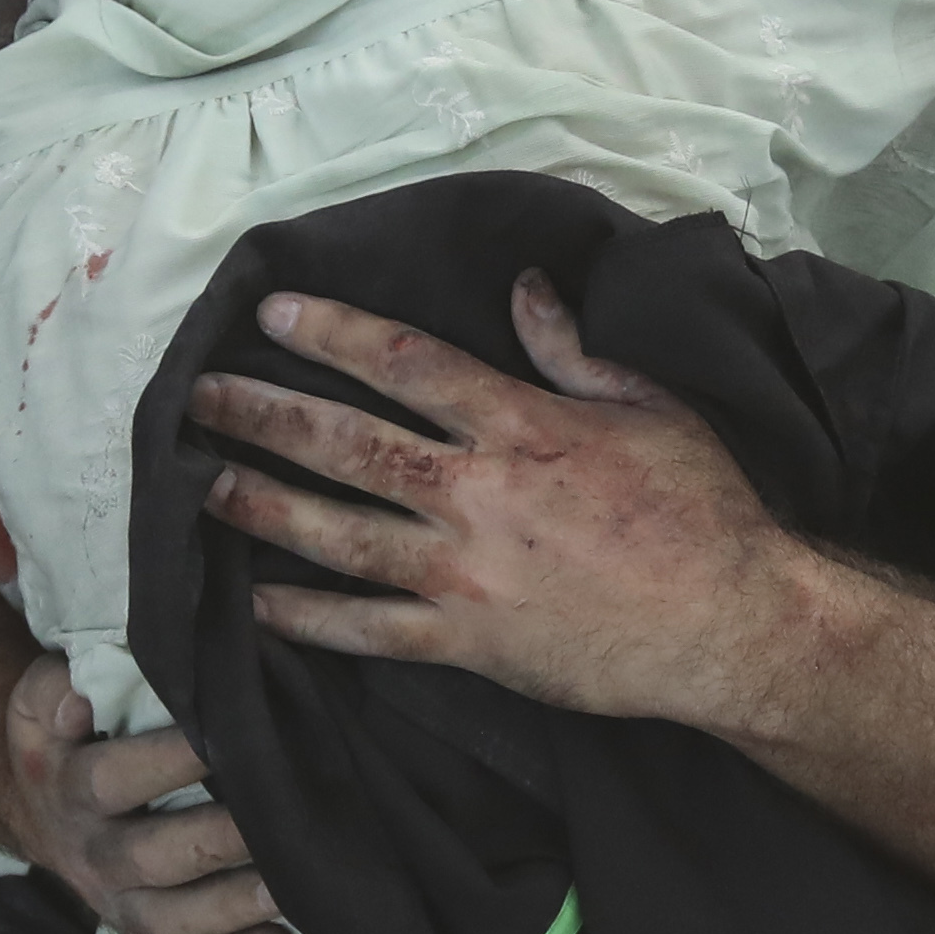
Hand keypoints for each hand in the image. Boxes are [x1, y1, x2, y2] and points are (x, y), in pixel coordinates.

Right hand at [1, 666, 288, 933]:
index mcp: (68, 790)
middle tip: (280, 817)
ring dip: (231, 908)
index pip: (114, 778)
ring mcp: (119, 901)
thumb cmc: (67, 743)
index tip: (223, 737)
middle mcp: (93, 853)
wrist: (40, 814)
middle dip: (215, 840)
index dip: (168, 761)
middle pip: (152, 856)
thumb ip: (54, 690)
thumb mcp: (40, 707)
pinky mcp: (146, 932)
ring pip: (172, 919)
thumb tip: (78, 698)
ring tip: (287, 891)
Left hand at [187, 279, 811, 729]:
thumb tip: (523, 289)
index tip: (274, 316)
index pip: (403, 362)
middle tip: (202, 397)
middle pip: (345, 444)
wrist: (733, 625)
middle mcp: (477, 493)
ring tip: (207, 485)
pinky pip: (367, 629)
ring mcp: (465, 574)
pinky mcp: (469, 644)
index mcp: (521, 425)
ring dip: (263, 506)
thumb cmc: (704, 510)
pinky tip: (259, 602)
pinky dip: (308, 617)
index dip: (331, 333)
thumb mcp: (651, 407)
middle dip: (264, 415)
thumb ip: (571, 351)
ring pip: (337, 534)